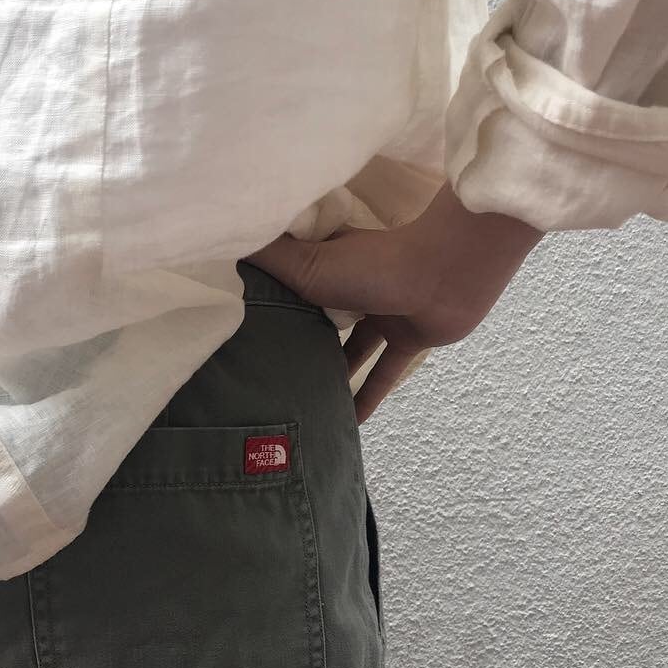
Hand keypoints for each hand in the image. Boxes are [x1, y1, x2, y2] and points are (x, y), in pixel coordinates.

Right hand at [243, 183, 544, 423]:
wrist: (448, 273)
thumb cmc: (374, 264)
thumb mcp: (307, 263)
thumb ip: (266, 259)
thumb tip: (219, 243)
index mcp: (327, 265)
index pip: (288, 282)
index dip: (265, 299)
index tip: (238, 323)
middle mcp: (352, 288)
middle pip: (317, 319)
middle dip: (294, 341)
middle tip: (263, 372)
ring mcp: (382, 314)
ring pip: (349, 350)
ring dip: (330, 374)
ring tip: (299, 401)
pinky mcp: (408, 338)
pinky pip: (383, 374)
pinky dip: (368, 397)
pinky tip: (350, 424)